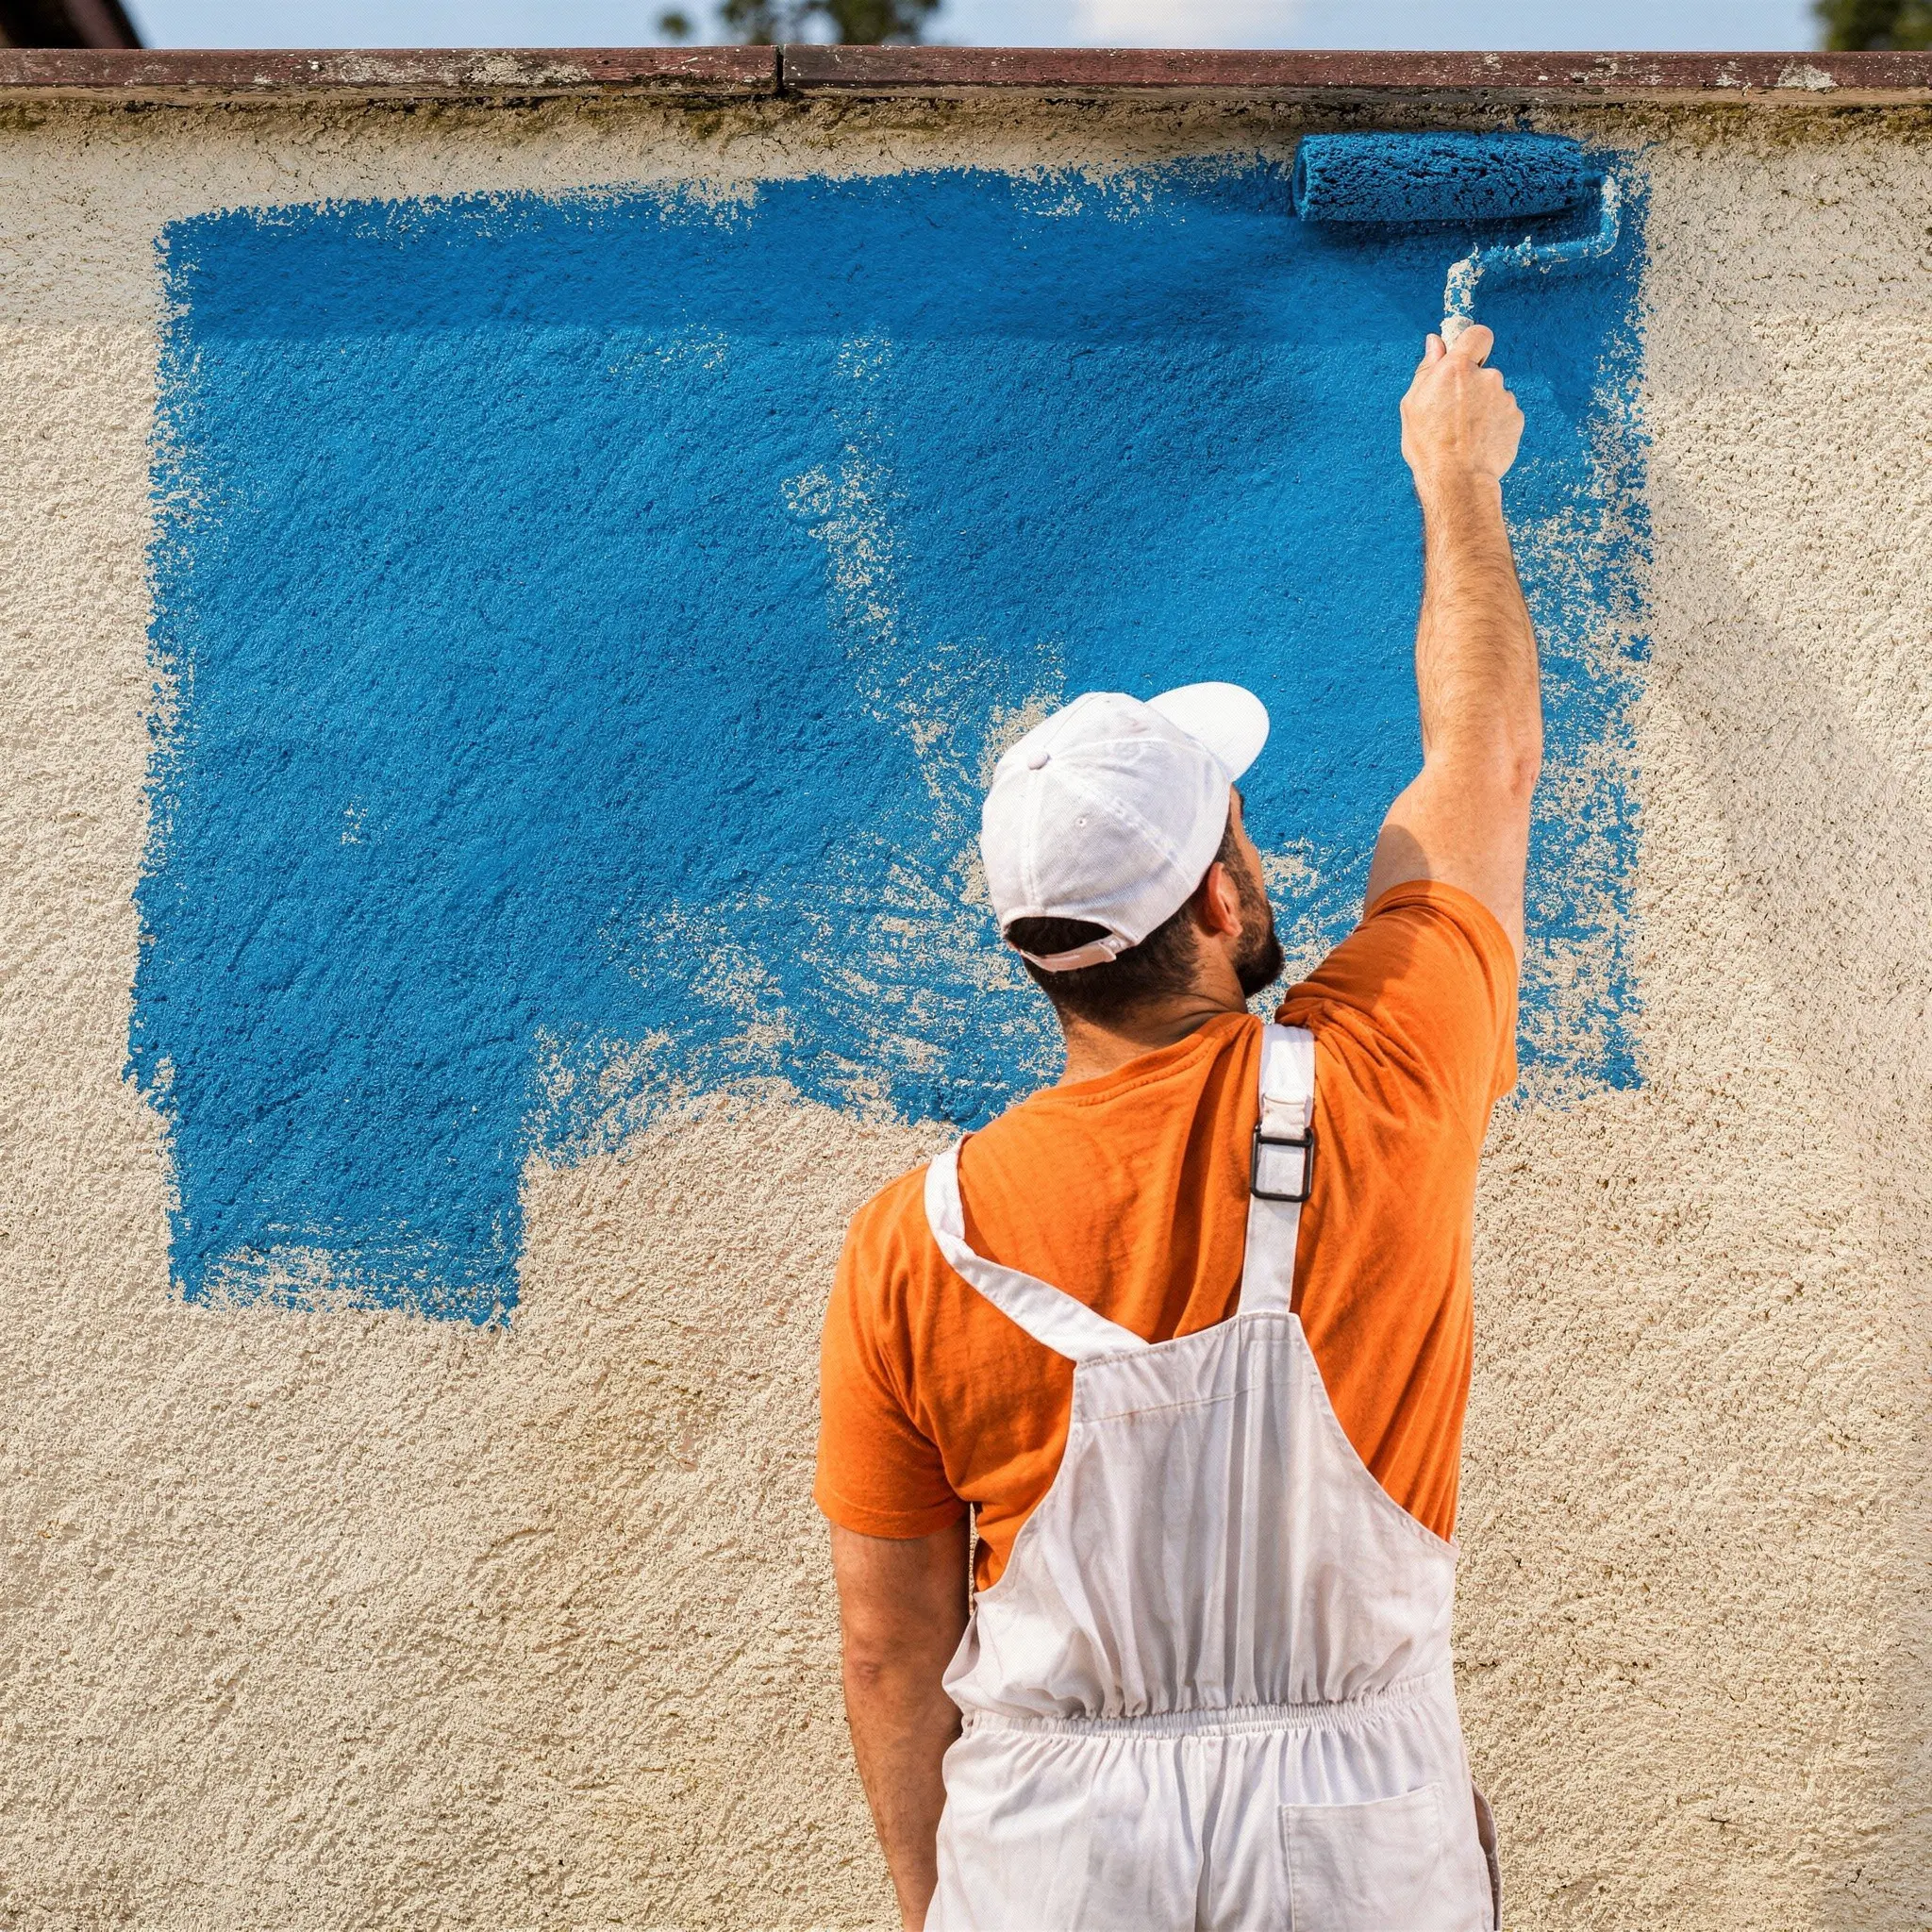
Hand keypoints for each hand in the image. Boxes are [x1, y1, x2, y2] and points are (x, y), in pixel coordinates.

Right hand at [1399, 325, 1522, 493]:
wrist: (1457, 481)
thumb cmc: (1429, 445)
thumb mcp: (1413, 404)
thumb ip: (1427, 368)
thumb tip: (1436, 343)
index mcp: (1457, 368)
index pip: (1478, 334)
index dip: (1472, 343)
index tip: (1466, 356)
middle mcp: (1486, 376)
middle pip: (1483, 371)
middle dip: (1471, 386)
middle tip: (1453, 414)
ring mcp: (1504, 397)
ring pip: (1493, 394)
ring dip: (1483, 407)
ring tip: (1465, 434)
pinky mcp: (1516, 418)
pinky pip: (1504, 414)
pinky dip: (1494, 424)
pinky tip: (1479, 442)